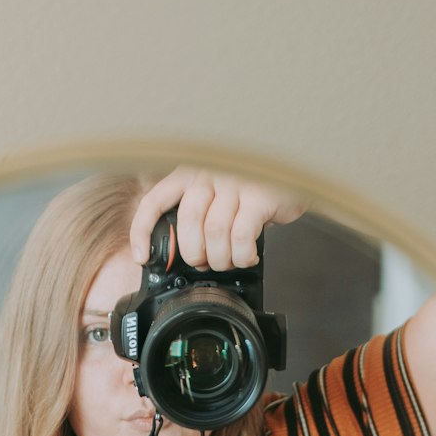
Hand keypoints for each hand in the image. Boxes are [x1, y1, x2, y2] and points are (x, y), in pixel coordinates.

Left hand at [129, 166, 302, 271]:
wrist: (293, 172)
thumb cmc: (251, 188)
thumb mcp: (216, 193)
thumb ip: (196, 211)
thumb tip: (181, 249)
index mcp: (190, 173)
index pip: (155, 201)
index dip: (143, 232)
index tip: (142, 258)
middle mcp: (209, 173)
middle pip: (188, 223)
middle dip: (195, 254)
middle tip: (206, 262)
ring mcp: (235, 183)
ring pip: (215, 233)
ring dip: (221, 258)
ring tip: (229, 261)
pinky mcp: (259, 197)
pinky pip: (241, 237)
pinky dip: (241, 256)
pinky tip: (246, 256)